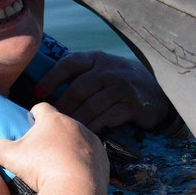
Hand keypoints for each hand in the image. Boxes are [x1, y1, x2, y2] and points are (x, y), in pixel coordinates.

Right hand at [0, 103, 108, 194]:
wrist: (77, 189)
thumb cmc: (42, 168)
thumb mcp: (11, 157)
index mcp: (52, 119)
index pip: (41, 108)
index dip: (33, 117)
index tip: (29, 129)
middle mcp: (75, 124)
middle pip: (60, 123)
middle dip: (52, 133)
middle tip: (41, 152)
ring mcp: (91, 139)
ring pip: (77, 138)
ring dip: (69, 146)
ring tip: (58, 166)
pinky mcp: (103, 156)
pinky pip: (91, 154)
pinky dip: (83, 161)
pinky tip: (74, 174)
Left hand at [36, 51, 172, 134]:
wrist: (158, 94)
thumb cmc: (120, 83)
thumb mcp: (104, 70)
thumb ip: (82, 75)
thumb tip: (46, 92)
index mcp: (97, 58)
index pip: (70, 63)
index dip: (52, 78)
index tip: (37, 93)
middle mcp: (109, 70)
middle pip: (79, 88)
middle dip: (62, 106)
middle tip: (49, 121)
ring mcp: (121, 87)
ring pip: (91, 106)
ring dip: (75, 121)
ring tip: (63, 132)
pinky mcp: (131, 105)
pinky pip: (107, 118)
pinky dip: (94, 128)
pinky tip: (85, 135)